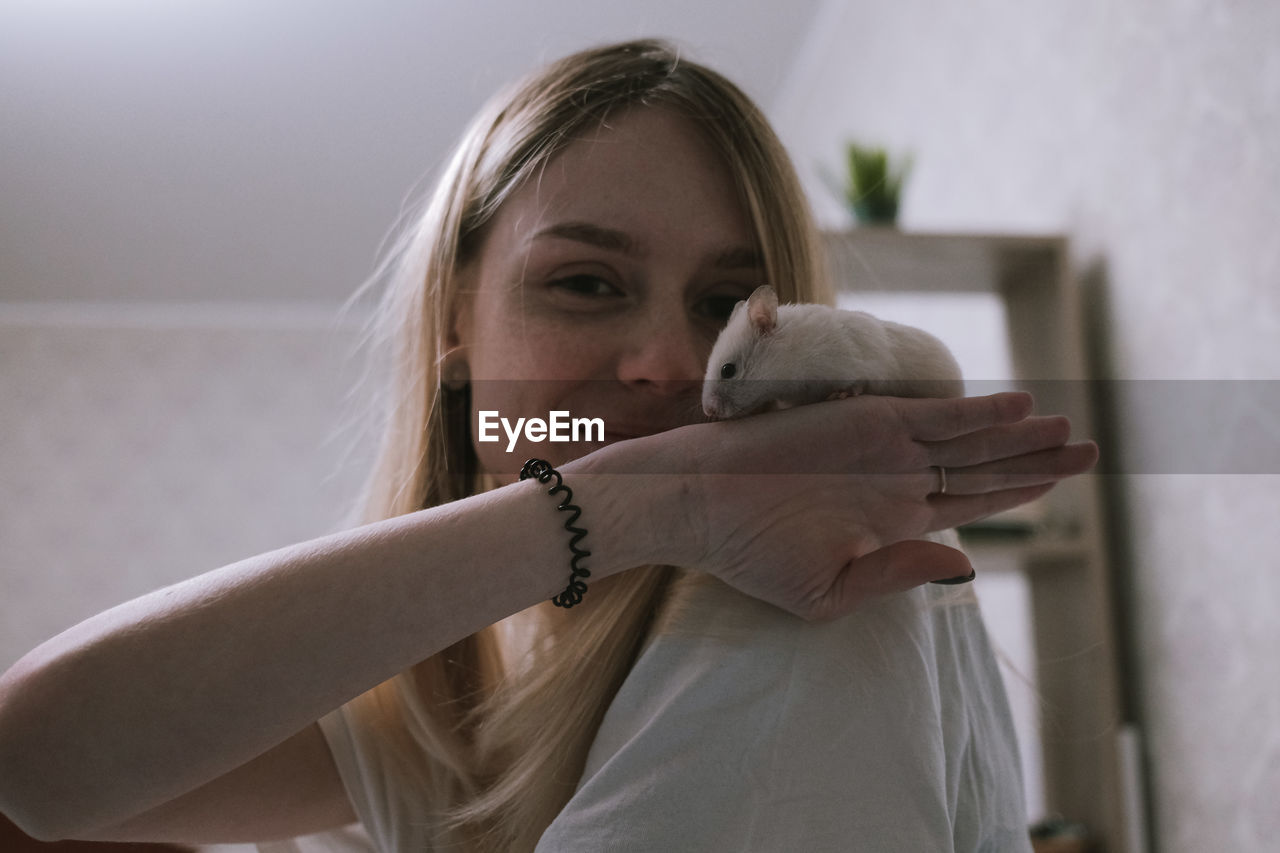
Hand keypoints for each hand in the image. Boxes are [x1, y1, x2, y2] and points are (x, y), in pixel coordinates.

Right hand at [668, 391, 1096, 620]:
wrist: (701, 505)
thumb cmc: (753, 555)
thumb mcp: (828, 589)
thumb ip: (899, 573)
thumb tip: (968, 560)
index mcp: (891, 523)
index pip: (970, 503)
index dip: (1018, 493)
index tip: (1061, 485)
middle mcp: (897, 479)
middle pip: (982, 467)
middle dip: (1037, 460)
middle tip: (1089, 451)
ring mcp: (886, 447)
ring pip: (970, 439)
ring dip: (1021, 434)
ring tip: (1070, 430)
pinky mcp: (868, 420)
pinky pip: (937, 416)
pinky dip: (979, 413)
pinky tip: (1021, 409)